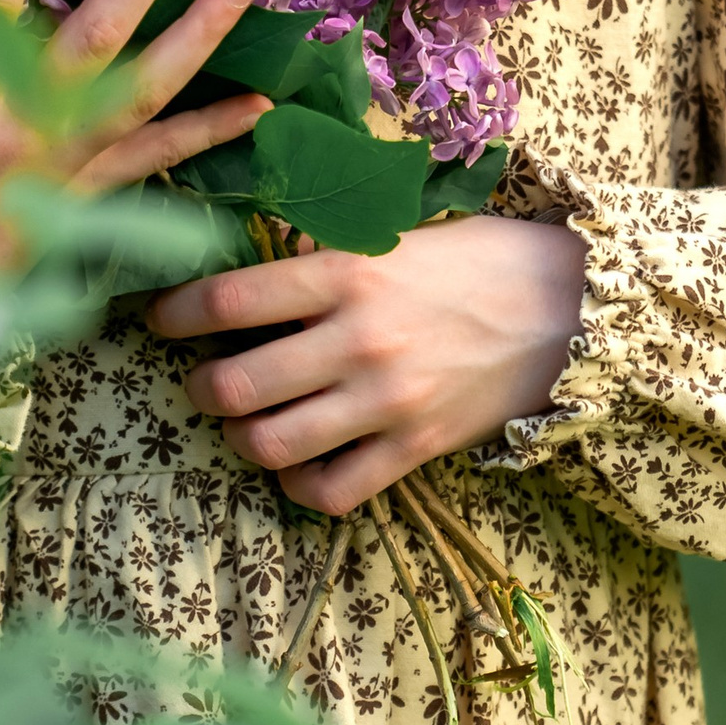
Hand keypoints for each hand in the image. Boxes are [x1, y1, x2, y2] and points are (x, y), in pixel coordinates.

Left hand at [148, 212, 588, 515]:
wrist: (566, 308)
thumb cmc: (474, 259)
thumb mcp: (395, 233)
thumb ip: (326, 250)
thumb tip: (260, 256)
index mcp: (347, 273)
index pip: (230, 299)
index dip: (176, 313)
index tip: (159, 318)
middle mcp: (358, 339)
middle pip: (236, 385)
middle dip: (199, 388)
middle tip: (200, 380)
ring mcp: (386, 400)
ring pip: (272, 445)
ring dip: (240, 438)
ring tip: (242, 422)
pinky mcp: (415, 447)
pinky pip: (332, 491)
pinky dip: (299, 486)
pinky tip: (297, 465)